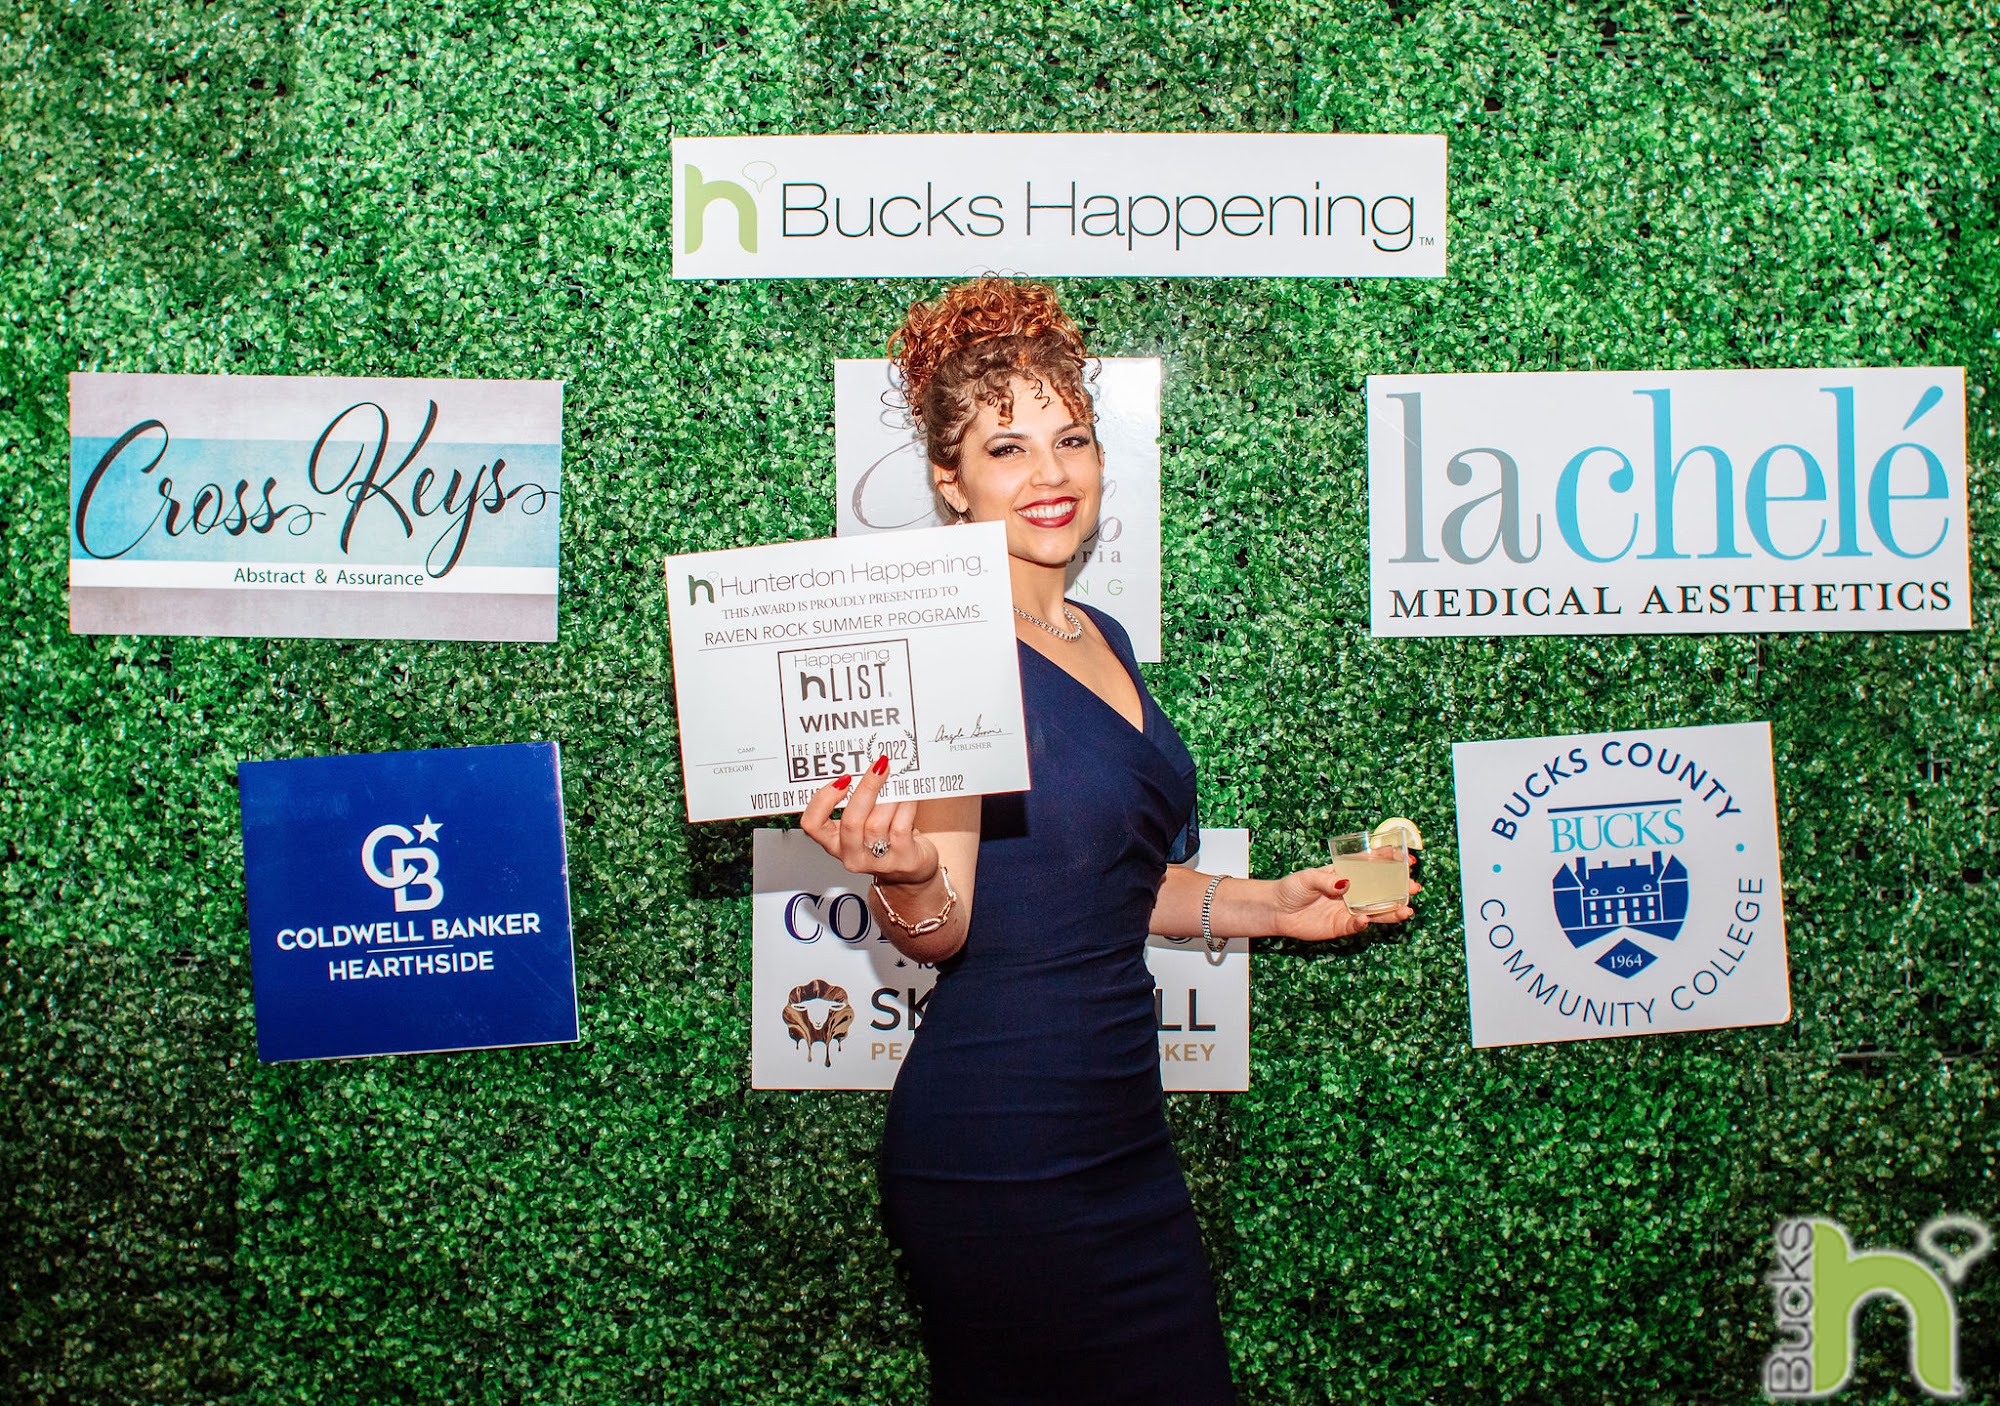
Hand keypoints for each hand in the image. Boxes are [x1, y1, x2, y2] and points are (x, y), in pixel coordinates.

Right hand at [799, 754, 937, 885]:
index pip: (812, 824)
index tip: (842, 780)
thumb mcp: (864, 821)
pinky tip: (909, 794)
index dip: (823, 801)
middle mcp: (852, 854)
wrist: (912, 868)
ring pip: (877, 824)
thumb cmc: (886, 837)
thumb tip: (868, 766)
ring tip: (899, 779)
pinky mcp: (902, 860)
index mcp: (835, 841)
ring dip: (890, 797)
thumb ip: (859, 800)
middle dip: (866, 788)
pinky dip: (906, 806)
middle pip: (851, 821)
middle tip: (879, 765)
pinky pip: (901, 827)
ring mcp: (877, 861)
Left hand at [1267, 860, 1419, 941]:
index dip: (1390, 863)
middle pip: (1381, 891)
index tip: (1408, 861)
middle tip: (1414, 888)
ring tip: (1407, 911)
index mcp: (1346, 874)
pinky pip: (1356, 926)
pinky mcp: (1340, 926)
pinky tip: (1368, 920)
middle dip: (1399, 890)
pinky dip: (1363, 923)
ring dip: (1392, 911)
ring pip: (1375, 911)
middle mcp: (1352, 892)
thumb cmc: (1291, 888)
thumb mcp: (1307, 878)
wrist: (1276, 910)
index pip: (1372, 867)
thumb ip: (1327, 881)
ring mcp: (1348, 910)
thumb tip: (1346, 884)